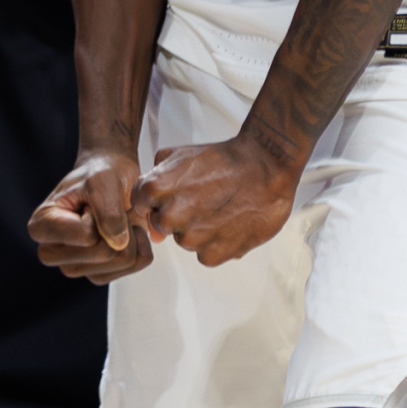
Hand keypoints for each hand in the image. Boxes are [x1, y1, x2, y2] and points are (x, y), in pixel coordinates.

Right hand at [30, 149, 156, 282]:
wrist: (112, 173)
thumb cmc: (100, 172)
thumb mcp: (103, 181)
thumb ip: (109, 212)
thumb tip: (118, 245)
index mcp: (41, 226)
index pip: (87, 236)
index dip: (101, 215)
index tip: (92, 201)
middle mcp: (51, 252)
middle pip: (102, 254)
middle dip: (119, 228)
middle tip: (111, 209)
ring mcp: (73, 266)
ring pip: (117, 264)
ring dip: (131, 238)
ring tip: (119, 219)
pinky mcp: (94, 274)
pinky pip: (127, 270)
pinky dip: (139, 249)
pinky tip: (129, 232)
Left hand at [133, 136, 297, 267]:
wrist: (266, 165)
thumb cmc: (226, 157)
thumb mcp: (183, 152)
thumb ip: (157, 175)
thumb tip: (149, 209)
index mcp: (156, 188)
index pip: (140, 205)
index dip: (157, 201)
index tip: (175, 195)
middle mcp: (169, 216)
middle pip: (163, 225)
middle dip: (178, 215)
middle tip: (204, 200)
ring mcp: (191, 238)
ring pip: (185, 240)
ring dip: (199, 230)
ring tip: (222, 209)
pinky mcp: (212, 254)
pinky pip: (205, 255)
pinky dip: (216, 243)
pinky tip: (230, 223)